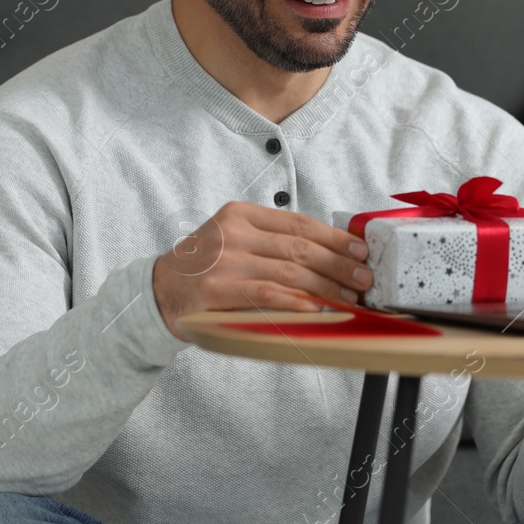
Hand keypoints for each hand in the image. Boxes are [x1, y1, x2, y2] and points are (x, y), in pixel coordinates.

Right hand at [151, 202, 372, 339]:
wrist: (158, 293)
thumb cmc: (206, 269)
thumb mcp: (235, 241)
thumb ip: (272, 242)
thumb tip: (330, 254)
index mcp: (241, 214)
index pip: (299, 223)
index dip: (334, 238)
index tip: (360, 249)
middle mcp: (233, 232)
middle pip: (299, 247)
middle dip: (338, 264)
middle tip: (365, 278)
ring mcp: (224, 260)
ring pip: (289, 272)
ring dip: (327, 286)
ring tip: (351, 296)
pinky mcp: (218, 289)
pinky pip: (267, 294)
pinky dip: (297, 301)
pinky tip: (319, 308)